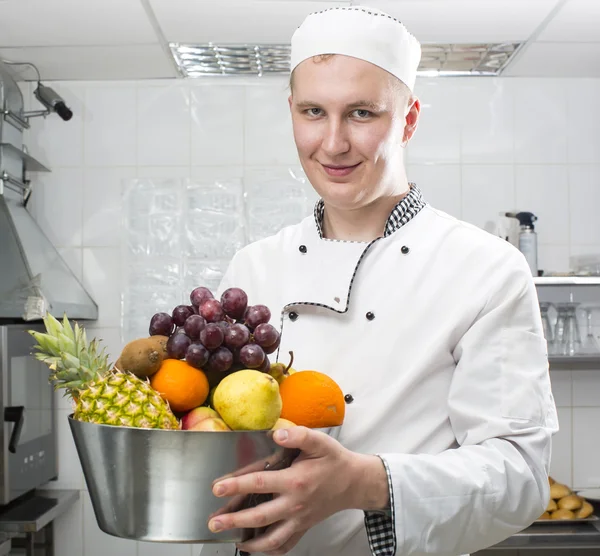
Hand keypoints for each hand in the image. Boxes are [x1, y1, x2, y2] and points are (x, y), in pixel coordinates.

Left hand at [207, 426, 388, 554]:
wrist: (354, 482)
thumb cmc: (334, 460)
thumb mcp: (319, 441)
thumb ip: (297, 435)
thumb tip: (275, 434)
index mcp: (296, 481)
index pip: (260, 484)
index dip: (237, 485)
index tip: (218, 488)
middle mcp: (295, 504)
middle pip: (259, 516)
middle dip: (234, 521)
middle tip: (213, 522)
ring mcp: (299, 520)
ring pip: (271, 538)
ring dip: (249, 543)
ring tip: (231, 540)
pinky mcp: (303, 527)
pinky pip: (285, 545)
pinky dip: (269, 550)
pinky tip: (255, 548)